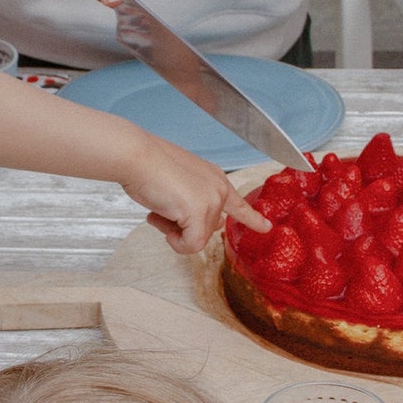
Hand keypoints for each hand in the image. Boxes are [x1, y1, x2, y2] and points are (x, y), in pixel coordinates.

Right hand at [118, 138, 269, 253]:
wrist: (136, 157)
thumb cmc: (148, 167)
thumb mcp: (179, 184)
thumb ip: (193, 203)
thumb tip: (197, 227)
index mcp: (214, 178)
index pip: (237, 203)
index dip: (251, 218)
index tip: (266, 227)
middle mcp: (218, 188)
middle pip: (206, 229)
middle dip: (182, 226)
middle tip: (162, 208)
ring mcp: (211, 200)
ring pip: (197, 239)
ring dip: (173, 230)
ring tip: (158, 207)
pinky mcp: (199, 213)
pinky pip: (191, 245)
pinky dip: (175, 242)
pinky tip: (161, 221)